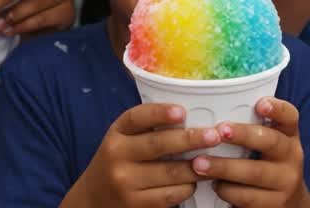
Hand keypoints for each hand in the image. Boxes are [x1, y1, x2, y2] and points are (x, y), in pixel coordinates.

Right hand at [70, 103, 215, 206]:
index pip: (136, 117)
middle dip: (190, 139)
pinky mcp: (136, 205)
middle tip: (214, 135)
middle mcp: (117, 156)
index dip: (160, 113)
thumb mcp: (123, 139)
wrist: (94, 198)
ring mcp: (125, 183)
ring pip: (170, 172)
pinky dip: (188, 187)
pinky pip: (171, 194)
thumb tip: (191, 116)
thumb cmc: (119, 161)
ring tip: (215, 159)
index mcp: (116, 133)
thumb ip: (147, 128)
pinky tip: (194, 181)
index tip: (182, 111)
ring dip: (196, 166)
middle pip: (158, 144)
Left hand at [197, 98, 309, 207]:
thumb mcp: (268, 144)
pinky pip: (247, 196)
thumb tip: (209, 110)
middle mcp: (292, 156)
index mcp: (289, 135)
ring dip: (224, 167)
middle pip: (270, 142)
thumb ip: (251, 128)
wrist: (288, 203)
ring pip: (255, 173)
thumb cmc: (266, 163)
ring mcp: (286, 182)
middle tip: (219, 132)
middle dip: (243, 135)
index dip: (277, 108)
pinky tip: (213, 184)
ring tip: (199, 163)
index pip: (289, 116)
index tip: (260, 104)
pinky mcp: (275, 205)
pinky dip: (227, 190)